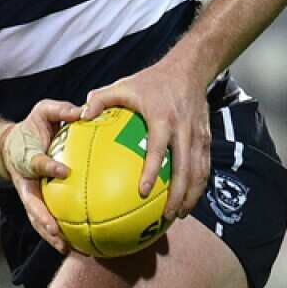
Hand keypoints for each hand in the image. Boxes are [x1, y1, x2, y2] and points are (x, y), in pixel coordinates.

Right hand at [1, 100, 81, 254]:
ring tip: (66, 248)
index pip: (37, 163)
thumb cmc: (31, 127)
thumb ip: (59, 109)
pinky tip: (76, 247)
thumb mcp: (42, 111)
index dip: (48, 167)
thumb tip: (82, 111)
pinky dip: (57, 235)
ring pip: (36, 218)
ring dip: (48, 234)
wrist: (11, 146)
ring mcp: (30, 194)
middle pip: (30, 203)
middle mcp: (26, 180)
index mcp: (27, 157)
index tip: (63, 170)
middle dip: (41, 217)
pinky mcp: (37, 202)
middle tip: (55, 230)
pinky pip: (46, 220)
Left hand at [80, 61, 211, 221]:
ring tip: (178, 215)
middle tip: (166, 216)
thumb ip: (100, 99)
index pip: (159, 150)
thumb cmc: (150, 81)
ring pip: (199, 172)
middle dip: (178, 195)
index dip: (152, 171)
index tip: (144, 191)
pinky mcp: (206, 139)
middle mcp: (184, 130)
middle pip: (186, 169)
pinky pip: (205, 167)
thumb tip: (80, 116)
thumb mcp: (122, 85)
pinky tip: (188, 199)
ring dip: (191, 196)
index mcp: (163, 119)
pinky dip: (198, 186)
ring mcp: (198, 136)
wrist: (188, 70)